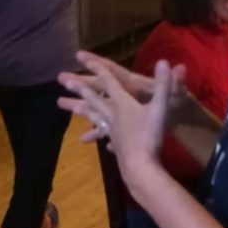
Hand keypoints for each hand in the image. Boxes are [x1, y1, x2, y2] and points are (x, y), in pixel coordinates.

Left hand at [58, 56, 172, 183]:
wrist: (140, 167)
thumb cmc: (149, 135)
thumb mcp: (160, 108)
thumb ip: (162, 85)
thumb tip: (165, 61)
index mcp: (122, 103)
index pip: (108, 82)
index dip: (98, 69)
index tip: (83, 59)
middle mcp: (113, 115)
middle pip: (94, 98)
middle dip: (80, 88)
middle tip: (63, 81)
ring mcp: (113, 131)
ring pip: (94, 117)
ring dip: (82, 110)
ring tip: (68, 107)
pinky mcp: (116, 145)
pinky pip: (105, 136)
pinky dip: (100, 136)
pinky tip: (97, 142)